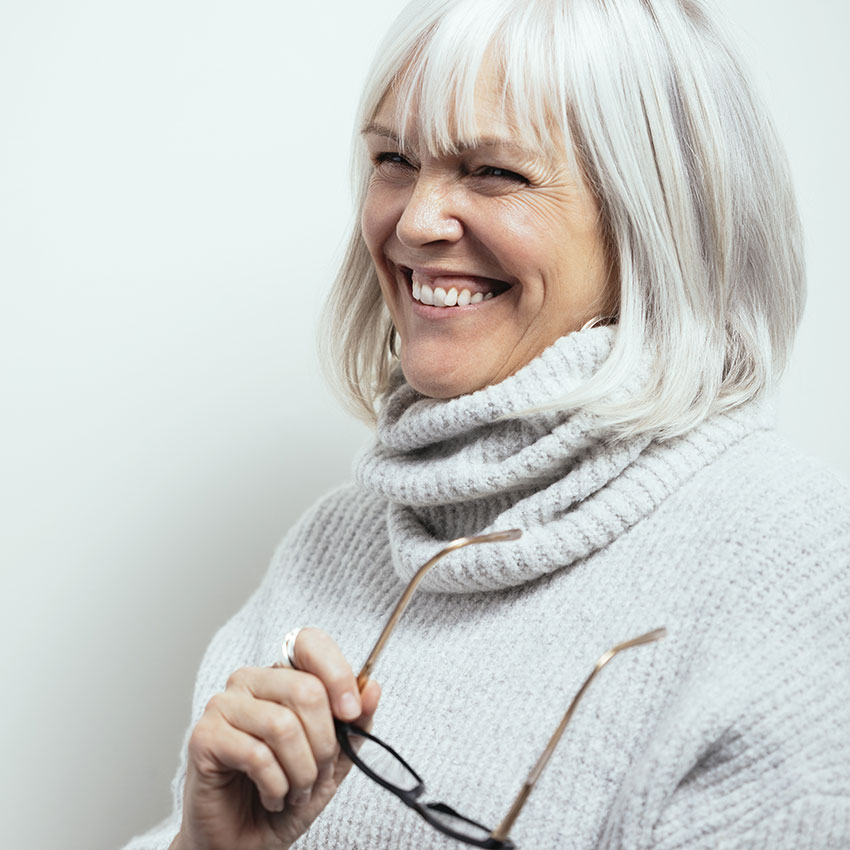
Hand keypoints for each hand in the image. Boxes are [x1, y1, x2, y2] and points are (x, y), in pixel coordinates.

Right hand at [173, 628, 380, 849]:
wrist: (247, 843)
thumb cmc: (286, 795)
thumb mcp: (334, 760)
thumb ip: (355, 724)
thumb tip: (372, 687)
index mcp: (281, 675)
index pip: (309, 643)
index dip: (337, 674)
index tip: (351, 713)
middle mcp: (250, 681)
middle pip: (306, 690)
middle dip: (324, 744)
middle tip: (318, 773)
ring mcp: (223, 705)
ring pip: (283, 725)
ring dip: (301, 771)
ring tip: (295, 790)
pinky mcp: (204, 737)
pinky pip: (256, 754)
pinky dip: (276, 785)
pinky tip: (272, 796)